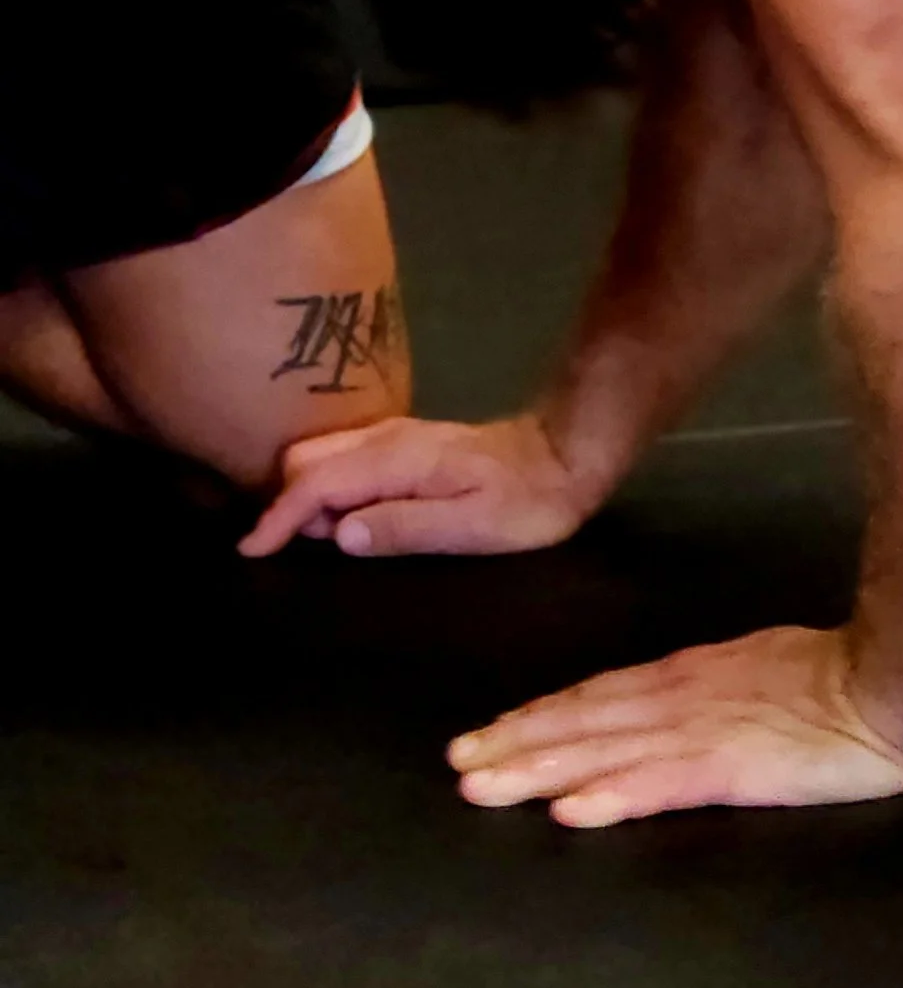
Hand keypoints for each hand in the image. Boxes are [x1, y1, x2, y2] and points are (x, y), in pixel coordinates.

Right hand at [238, 412, 597, 560]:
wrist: (566, 454)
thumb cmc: (526, 502)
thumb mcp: (472, 528)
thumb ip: (404, 528)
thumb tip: (339, 535)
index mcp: (397, 460)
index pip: (316, 482)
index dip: (278, 516)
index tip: (251, 550)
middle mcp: (387, 438)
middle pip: (306, 459)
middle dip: (288, 502)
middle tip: (300, 552)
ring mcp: (395, 435)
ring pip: (322, 455)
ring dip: (307, 494)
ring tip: (320, 541)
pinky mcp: (405, 443)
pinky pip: (345, 458)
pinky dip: (328, 486)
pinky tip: (345, 518)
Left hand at [447, 623, 902, 825]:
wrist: (895, 680)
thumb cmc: (843, 680)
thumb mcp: (763, 671)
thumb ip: (713, 689)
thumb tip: (665, 707)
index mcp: (693, 676)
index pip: (601, 698)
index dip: (541, 718)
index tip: (487, 735)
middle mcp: (684, 699)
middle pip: (586, 722)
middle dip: (518, 744)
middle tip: (458, 766)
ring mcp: (705, 732)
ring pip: (606, 750)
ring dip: (541, 769)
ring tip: (485, 788)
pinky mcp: (734, 767)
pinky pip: (663, 783)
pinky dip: (614, 794)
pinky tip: (576, 809)